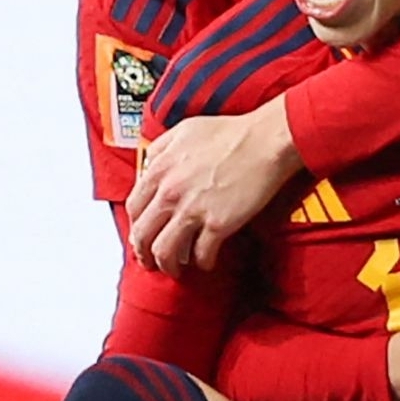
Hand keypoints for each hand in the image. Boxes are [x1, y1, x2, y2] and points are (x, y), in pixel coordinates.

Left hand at [128, 103, 302, 275]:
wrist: (265, 141)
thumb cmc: (231, 134)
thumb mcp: (184, 130)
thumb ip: (160, 148)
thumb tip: (148, 166)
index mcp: (160, 169)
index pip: (134, 208)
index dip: (135, 226)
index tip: (141, 234)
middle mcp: (170, 193)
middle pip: (143, 235)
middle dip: (143, 253)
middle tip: (149, 261)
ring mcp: (193, 210)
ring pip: (164, 251)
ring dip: (167, 266)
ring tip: (175, 270)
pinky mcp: (218, 224)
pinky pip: (201, 254)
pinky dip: (202, 263)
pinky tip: (206, 262)